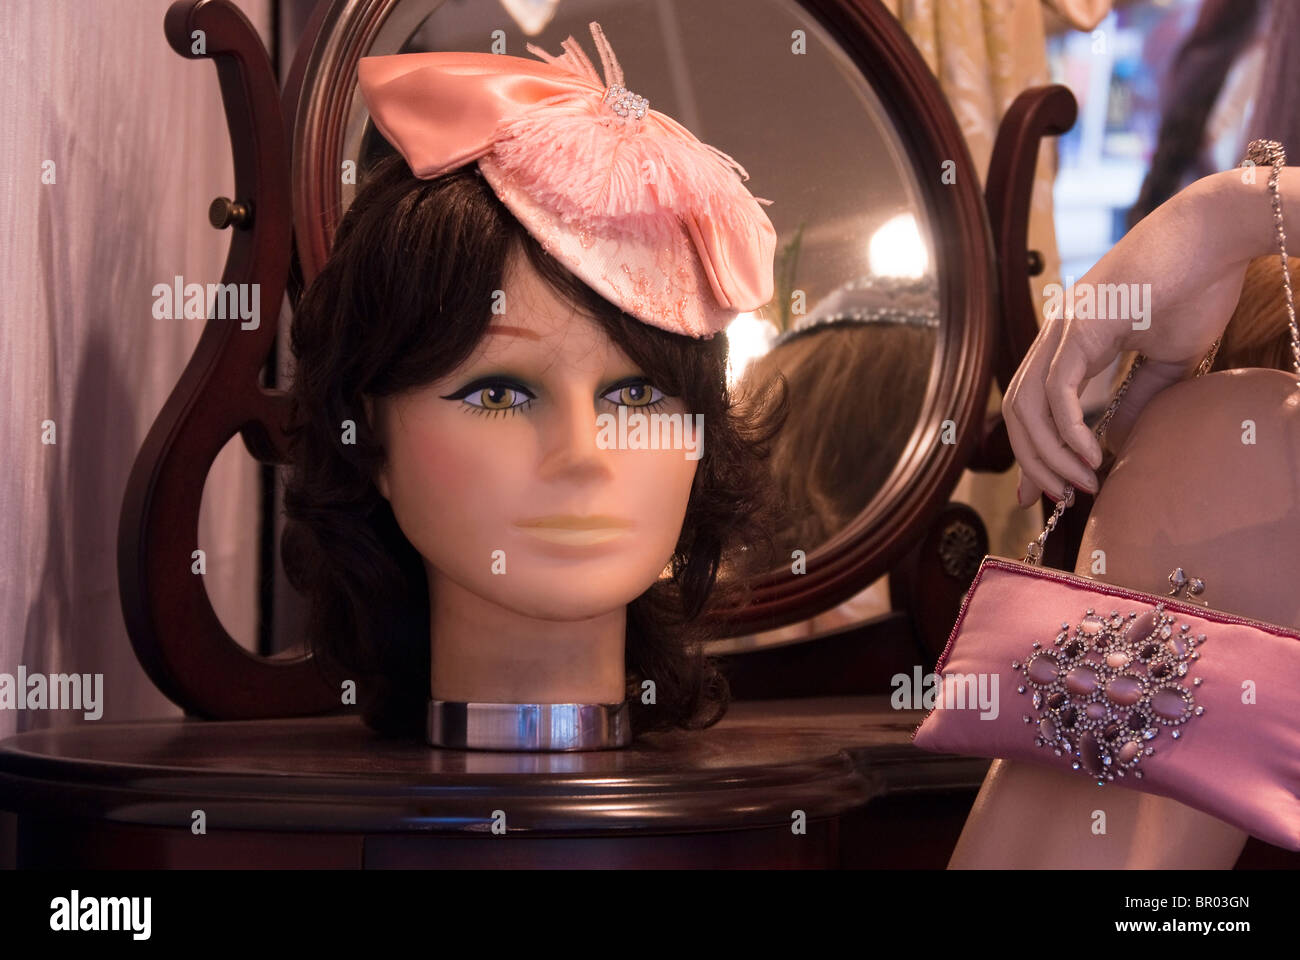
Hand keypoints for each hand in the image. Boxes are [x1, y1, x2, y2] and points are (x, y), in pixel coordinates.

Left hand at [1002, 169, 1268, 504]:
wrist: (1219, 235)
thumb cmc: (1200, 286)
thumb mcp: (1167, 358)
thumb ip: (1137, 397)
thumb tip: (1117, 441)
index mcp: (1069, 339)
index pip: (1031, 404)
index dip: (1031, 451)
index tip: (1040, 492)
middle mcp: (1056, 332)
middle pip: (1018, 411)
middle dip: (1033, 462)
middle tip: (1060, 499)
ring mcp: (1064, 326)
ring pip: (1029, 405)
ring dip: (1049, 455)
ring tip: (1079, 485)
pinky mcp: (1083, 324)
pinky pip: (1058, 390)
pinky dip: (1068, 431)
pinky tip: (1091, 457)